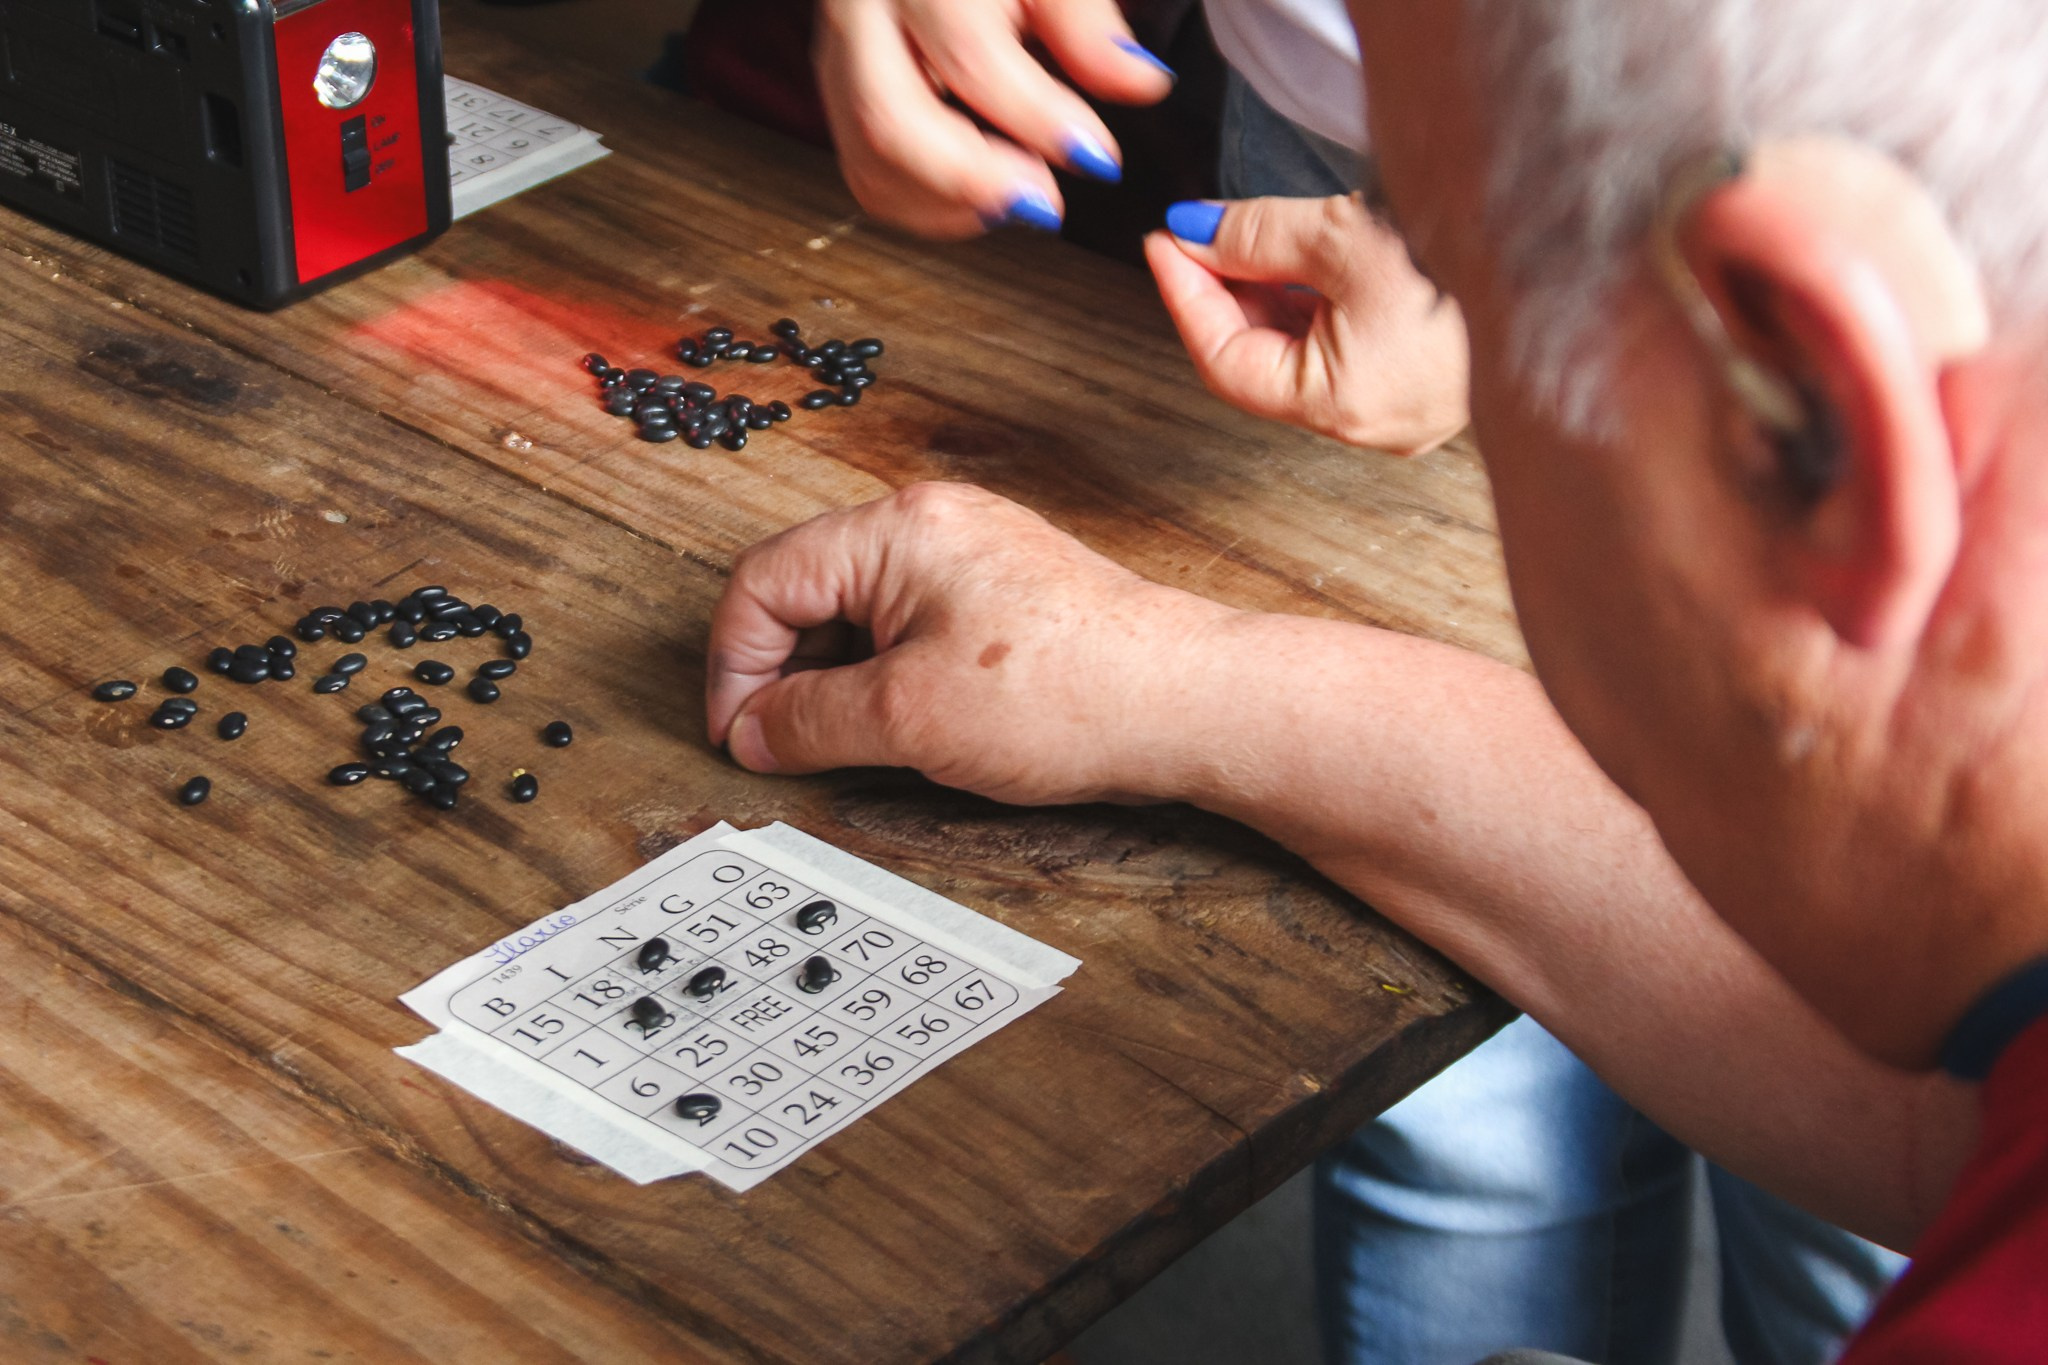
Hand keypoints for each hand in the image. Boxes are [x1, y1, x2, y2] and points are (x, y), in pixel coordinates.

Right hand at [706, 483, 1231, 802]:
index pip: (764, 580)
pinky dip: (885, 676)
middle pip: (806, 589)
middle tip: (782, 744)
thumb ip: (809, 721)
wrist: (1188, 705)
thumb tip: (752, 732)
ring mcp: (972, 554)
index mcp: (898, 528)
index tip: (740, 733)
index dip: (735, 666)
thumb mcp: (908, 719)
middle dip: (781, 672)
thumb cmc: (1071, 694)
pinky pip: (909, 624)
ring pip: (858, 612)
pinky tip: (903, 726)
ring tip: (847, 742)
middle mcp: (933, 523)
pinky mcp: (1003, 594)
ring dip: (834, 679)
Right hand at [815, 0, 1175, 238]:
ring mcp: (842, 62)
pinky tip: (983, 200)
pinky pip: (869, 177)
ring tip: (1022, 198)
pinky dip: (930, 206)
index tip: (1095, 154)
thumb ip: (1087, 26)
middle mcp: (862, 16)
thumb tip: (1139, 80)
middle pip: (889, 120)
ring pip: (871, 161)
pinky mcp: (842, 101)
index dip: (1036, 117)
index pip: (968, 55)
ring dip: (952, 203)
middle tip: (1043, 203)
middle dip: (972, 180)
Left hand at [1146, 195, 1470, 453]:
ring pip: (1307, 354)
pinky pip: (1351, 350)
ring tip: (1261, 235)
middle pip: (1264, 362)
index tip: (1166, 243)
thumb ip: (1256, 237)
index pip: (1226, 363)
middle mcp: (1375, 427)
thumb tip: (1200, 233)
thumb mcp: (1345, 235)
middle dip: (1227, 293)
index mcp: (1345, 408)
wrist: (1580, 263)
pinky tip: (1317, 258)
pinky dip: (1321, 305)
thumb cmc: (1477, 264)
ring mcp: (1407, 411)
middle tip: (1202, 230)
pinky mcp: (1431, 386)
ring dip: (1274, 295)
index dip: (1187, 299)